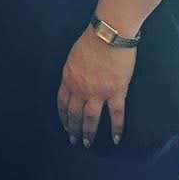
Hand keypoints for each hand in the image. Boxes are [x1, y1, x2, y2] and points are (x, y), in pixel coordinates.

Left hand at [58, 25, 135, 146]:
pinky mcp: (116, 92)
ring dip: (88, 133)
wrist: (109, 35)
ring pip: (90, 118)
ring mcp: (98, 92)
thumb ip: (72, 73)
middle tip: (74, 140)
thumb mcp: (73, 57)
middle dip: (73, 128)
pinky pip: (116, 115)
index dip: (63, 116)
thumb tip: (74, 82)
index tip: (64, 125)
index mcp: (68, 79)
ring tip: (88, 144)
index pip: (62, 103)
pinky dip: (116, 128)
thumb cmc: (91, 41)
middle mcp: (80, 89)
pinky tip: (116, 139)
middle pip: (74, 113)